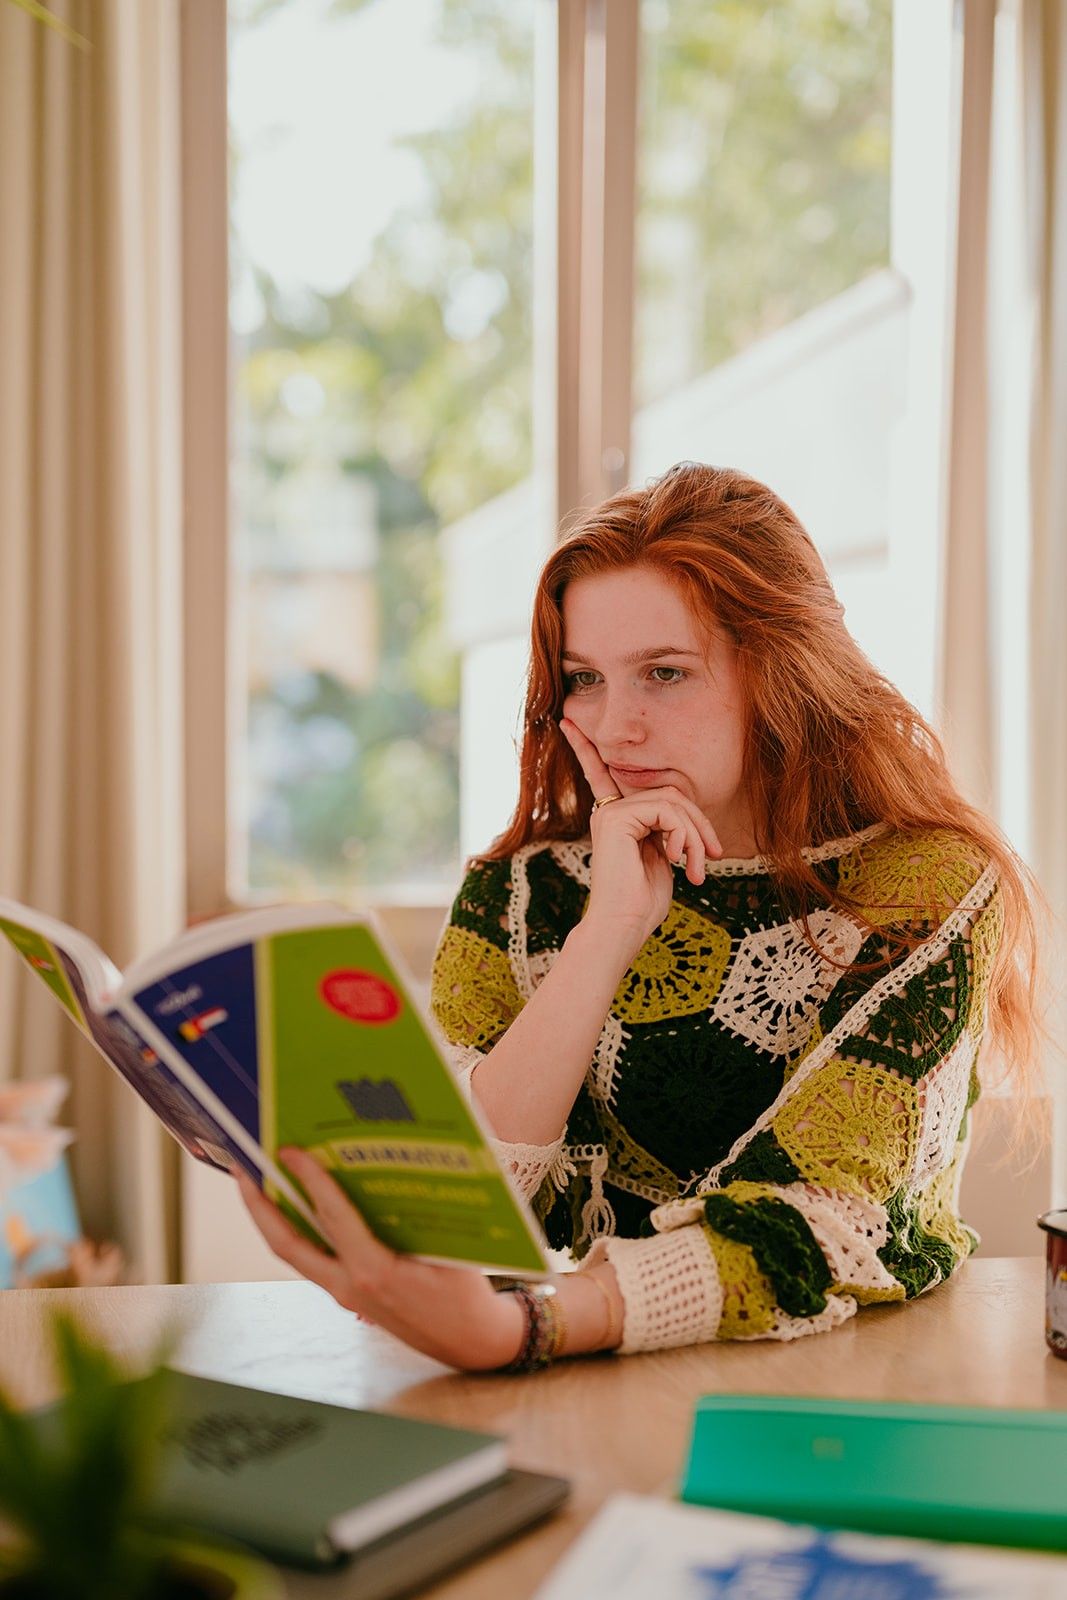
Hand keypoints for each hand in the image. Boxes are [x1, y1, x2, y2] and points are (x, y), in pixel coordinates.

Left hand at [235, 1151, 524, 1370]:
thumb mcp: (453, 1250)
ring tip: (257, 1181)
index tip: (292, 1151)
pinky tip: (295, 1206)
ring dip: (269, 1218)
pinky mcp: (347, 1295)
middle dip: (259, 1205)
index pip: (335, 1219)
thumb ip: (424, 1213)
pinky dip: (296, 1230)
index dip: (312, 1181)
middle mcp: (349, 1285)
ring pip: (293, 1253)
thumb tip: (400, 1165)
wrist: (469, 1343)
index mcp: (376, 1273)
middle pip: (287, 1244)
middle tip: (244, 1167)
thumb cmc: (465, 1294)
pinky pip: (311, 1258)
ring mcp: (344, 1293)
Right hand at [560, 718, 721, 949]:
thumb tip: (684, 816)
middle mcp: (608, 810)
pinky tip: (680, 860)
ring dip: (697, 835)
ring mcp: (610, 812)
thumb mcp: (661, 859)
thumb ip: (667, 831)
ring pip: (673, 800)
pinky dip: (685, 835)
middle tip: (715, 855)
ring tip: (699, 868)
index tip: (567, 721)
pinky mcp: (617, 818)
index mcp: (614, 818)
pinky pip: (667, 810)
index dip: (585, 748)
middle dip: (699, 823)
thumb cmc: (641, 904)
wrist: (622, 926)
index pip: (600, 774)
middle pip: (670, 793)